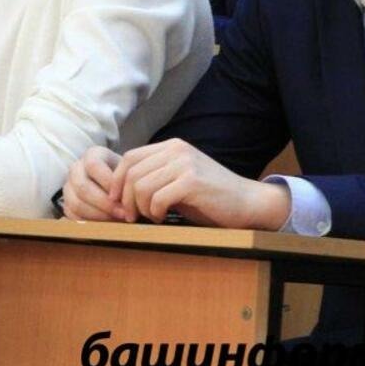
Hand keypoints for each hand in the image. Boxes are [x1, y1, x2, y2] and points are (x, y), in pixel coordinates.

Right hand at [61, 146, 126, 220]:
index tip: (125, 197)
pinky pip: (73, 216)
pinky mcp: (67, 204)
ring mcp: (69, 187)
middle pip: (82, 187)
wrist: (119, 187)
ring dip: (99, 216)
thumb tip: (129, 201)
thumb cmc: (127, 179)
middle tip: (123, 214)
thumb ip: (128, 181)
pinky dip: (90, 223)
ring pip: (76, 204)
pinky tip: (107, 225)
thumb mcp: (129, 173)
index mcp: (92, 155)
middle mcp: (76, 168)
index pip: (93, 166)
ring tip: (117, 221)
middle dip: (105, 204)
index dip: (108, 183)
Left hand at [109, 138, 290, 228]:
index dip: (117, 181)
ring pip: (141, 186)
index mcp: (171, 147)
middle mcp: (176, 150)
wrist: (248, 202)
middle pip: (131, 173)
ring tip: (153, 217)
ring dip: (141, 208)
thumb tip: (120, 190)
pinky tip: (164, 218)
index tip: (116, 201)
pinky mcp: (192, 181)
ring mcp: (184, 164)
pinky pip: (157, 198)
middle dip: (125, 199)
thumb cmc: (211, 197)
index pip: (129, 158)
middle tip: (132, 217)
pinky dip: (155, 212)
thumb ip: (155, 177)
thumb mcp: (179, 179)